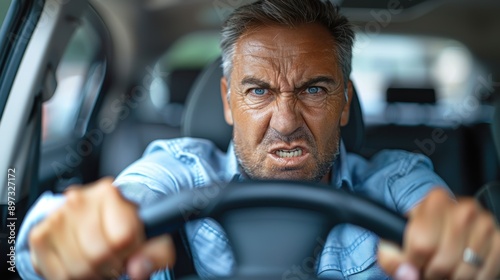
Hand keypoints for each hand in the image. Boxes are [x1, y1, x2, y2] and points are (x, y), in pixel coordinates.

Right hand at [29, 177, 175, 279]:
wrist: (99, 218)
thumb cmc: (127, 229)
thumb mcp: (153, 238)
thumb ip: (156, 254)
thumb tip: (138, 269)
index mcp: (110, 193)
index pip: (122, 238)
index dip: (129, 253)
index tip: (128, 249)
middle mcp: (79, 199)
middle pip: (97, 254)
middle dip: (109, 266)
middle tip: (113, 259)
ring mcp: (56, 216)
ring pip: (76, 267)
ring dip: (90, 274)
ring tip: (98, 261)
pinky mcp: (39, 235)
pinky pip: (57, 274)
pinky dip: (71, 276)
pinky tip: (81, 262)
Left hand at [378, 188, 499, 279]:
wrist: (446, 226)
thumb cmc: (422, 233)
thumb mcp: (398, 240)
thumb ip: (393, 257)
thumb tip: (407, 274)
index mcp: (436, 200)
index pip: (423, 245)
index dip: (414, 262)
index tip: (412, 263)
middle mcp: (464, 208)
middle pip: (443, 261)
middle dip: (432, 273)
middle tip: (428, 270)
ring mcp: (485, 224)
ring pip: (464, 271)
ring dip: (451, 278)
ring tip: (442, 271)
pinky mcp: (499, 241)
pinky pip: (484, 273)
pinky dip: (471, 279)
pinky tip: (459, 272)